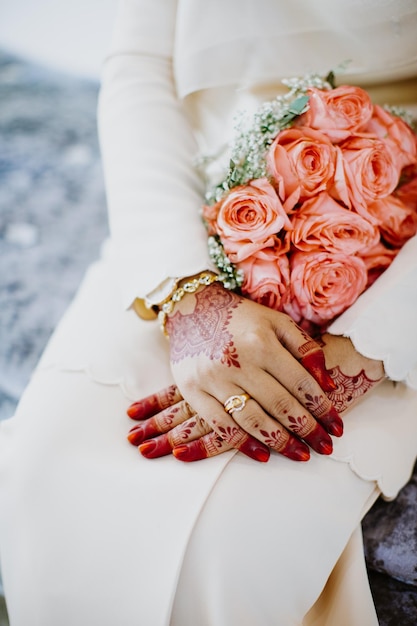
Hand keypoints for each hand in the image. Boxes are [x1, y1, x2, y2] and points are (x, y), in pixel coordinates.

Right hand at [128, 282, 346, 460]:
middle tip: (325, 446)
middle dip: (307, 429)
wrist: (192, 308)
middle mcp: (238, 361)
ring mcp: (213, 378)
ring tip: (300, 454)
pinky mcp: (193, 390)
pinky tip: (263, 454)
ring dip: (280, 441)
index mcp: (261, 342)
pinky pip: (220, 424)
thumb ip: (305, 349)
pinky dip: (242, 443)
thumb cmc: (241, 318)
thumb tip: (327, 385)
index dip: (322, 408)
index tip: (337, 426)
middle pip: (280, 404)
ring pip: (252, 419)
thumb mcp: (276, 322)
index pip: (300, 383)